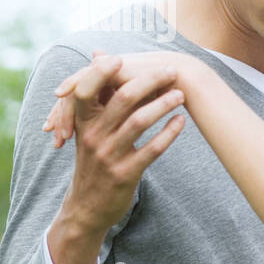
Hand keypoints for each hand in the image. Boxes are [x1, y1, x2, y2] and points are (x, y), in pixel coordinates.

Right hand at [50, 50, 186, 234]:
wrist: (87, 209)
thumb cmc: (92, 161)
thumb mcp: (87, 129)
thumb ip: (97, 95)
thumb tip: (100, 55)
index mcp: (82, 122)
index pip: (86, 89)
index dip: (102, 71)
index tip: (123, 58)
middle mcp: (93, 136)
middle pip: (123, 97)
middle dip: (150, 80)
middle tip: (171, 72)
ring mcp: (109, 156)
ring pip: (140, 120)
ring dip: (165, 104)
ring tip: (181, 95)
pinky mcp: (125, 174)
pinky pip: (153, 149)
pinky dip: (169, 132)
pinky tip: (181, 122)